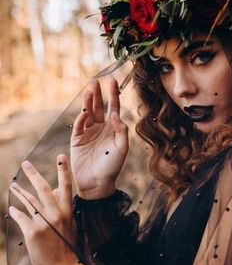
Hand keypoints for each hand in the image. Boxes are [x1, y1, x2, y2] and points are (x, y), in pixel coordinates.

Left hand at [8, 155, 87, 264]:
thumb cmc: (67, 248)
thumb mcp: (69, 226)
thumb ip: (63, 208)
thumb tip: (57, 190)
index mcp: (68, 212)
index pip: (66, 187)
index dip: (64, 170)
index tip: (61, 156)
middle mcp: (56, 214)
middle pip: (43, 189)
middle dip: (34, 174)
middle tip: (26, 164)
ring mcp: (44, 222)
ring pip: (29, 201)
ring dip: (19, 192)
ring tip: (12, 185)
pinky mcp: (32, 232)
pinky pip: (20, 217)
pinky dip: (15, 212)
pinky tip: (11, 209)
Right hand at [71, 76, 128, 198]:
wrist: (97, 183)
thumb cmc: (113, 167)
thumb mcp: (122, 148)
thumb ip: (121, 130)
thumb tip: (115, 114)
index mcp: (112, 129)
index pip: (113, 107)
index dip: (113, 94)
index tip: (112, 81)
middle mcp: (100, 128)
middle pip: (98, 107)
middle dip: (97, 94)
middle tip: (95, 81)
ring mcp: (88, 133)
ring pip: (87, 113)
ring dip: (88, 101)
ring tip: (89, 89)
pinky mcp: (77, 140)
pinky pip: (79, 125)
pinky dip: (81, 118)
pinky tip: (85, 112)